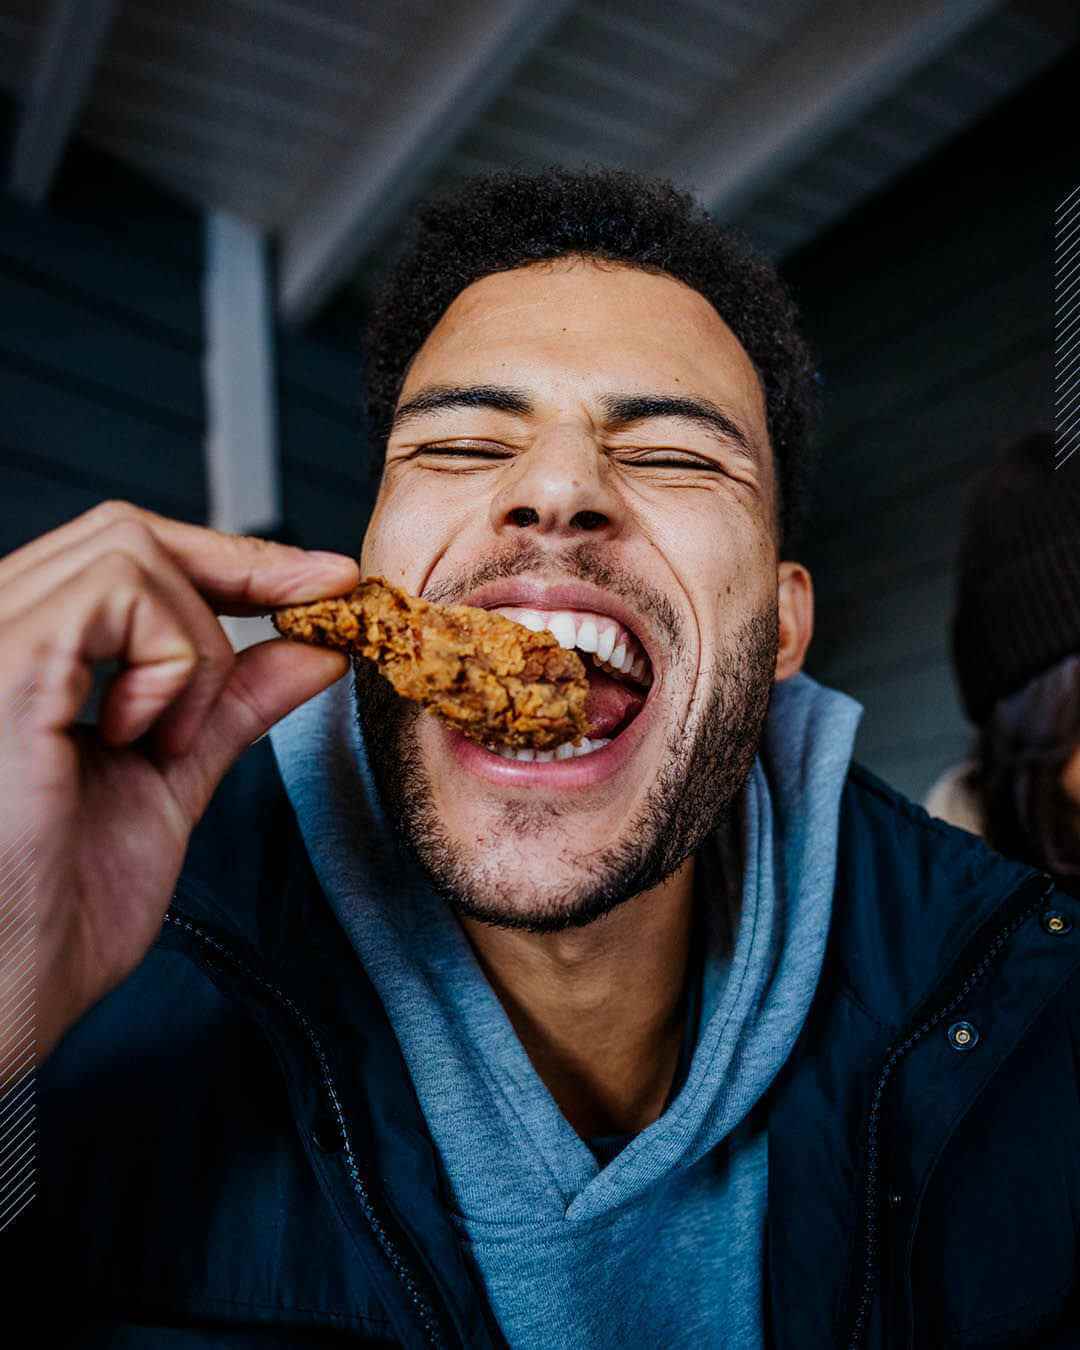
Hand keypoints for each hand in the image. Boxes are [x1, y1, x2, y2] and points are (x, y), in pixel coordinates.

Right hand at [0, 500, 358, 1079]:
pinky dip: (167, 661)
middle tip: (318, 604)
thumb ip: (230, 706)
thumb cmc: (52, 915)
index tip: (327, 580)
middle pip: (128, 532)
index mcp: (19, 658)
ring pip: (130, 549)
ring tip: (162, 740)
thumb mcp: (167, 784)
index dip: (234, 560)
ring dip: (193, 645)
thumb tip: (314, 647)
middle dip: (239, 565)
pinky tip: (135, 737)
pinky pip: (117, 591)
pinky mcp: (2, 659)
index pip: (127, 560)